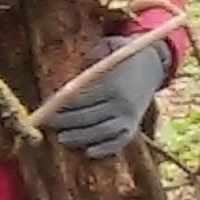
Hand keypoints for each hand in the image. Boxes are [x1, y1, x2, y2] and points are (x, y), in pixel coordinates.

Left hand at [46, 39, 164, 157]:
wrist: (154, 64)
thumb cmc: (124, 55)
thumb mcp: (110, 47)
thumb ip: (92, 57)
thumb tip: (75, 73)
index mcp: (112, 84)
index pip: (81, 99)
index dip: (61, 106)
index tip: (45, 109)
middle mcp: (122, 103)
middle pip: (88, 117)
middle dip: (65, 122)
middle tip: (46, 125)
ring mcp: (129, 117)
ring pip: (101, 132)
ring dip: (80, 138)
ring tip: (61, 139)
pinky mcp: (134, 126)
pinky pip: (120, 141)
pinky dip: (105, 149)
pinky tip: (89, 152)